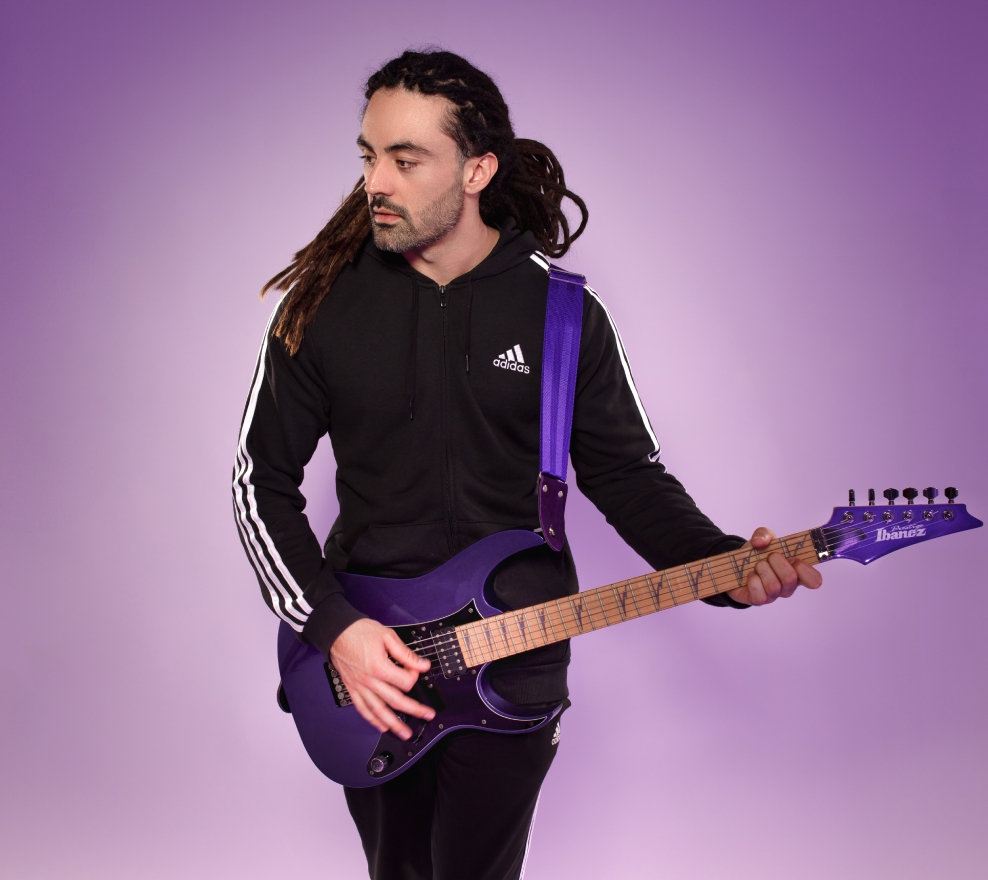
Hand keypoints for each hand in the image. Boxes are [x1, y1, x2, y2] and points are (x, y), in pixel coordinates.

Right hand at [329, 618, 434, 739]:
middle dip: (414, 710)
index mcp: (379, 667)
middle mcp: (369, 681)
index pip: (405, 681)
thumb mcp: (387, 636)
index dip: (415, 675)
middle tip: (427, 715)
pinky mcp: (352, 688)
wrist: (336, 632)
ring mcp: (359, 687)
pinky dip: (372, 720)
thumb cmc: (359, 631)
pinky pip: (362, 708)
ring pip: (378, 711)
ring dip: (393, 724)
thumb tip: (422, 665)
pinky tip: (381, 726)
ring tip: (405, 733)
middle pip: (396, 701)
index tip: (416, 669)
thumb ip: (406, 654)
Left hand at [725, 526, 822, 604]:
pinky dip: (752, 581)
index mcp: (796, 571)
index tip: (793, 558)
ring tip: (757, 565)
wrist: (736, 566)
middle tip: (768, 557)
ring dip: (762, 570)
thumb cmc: (756, 554)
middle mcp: (788, 586)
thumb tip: (760, 542)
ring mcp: (774, 595)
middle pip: (790, 579)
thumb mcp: (762, 539)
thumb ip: (764, 534)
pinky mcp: (758, 601)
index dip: (805, 568)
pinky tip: (750, 575)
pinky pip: (759, 595)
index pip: (814, 579)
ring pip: (774, 586)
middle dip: (776, 562)